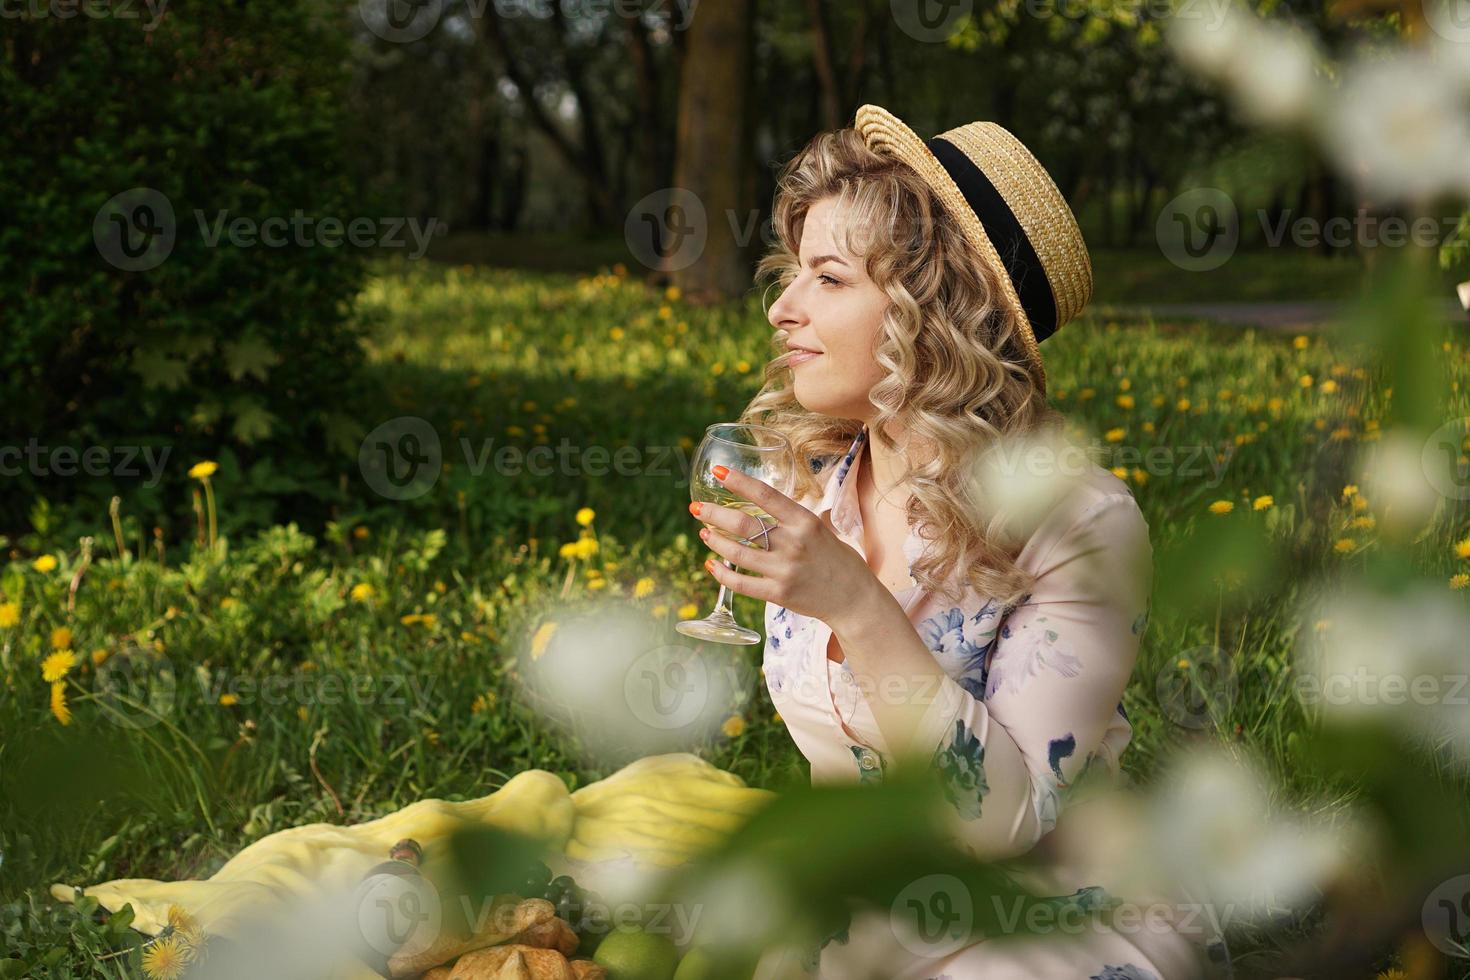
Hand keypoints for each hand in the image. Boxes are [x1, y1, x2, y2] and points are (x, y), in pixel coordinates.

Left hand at [688, 464, 882, 626]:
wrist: (853, 598)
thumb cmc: (838, 560)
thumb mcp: (822, 529)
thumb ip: (794, 520)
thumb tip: (767, 504)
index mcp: (805, 521)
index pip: (765, 496)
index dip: (739, 482)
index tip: (718, 472)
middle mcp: (793, 543)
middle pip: (743, 525)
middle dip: (714, 514)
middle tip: (696, 507)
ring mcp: (784, 570)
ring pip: (737, 553)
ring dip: (715, 541)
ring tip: (704, 533)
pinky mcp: (778, 594)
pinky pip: (741, 583)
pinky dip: (722, 573)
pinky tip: (712, 565)